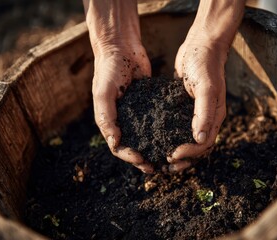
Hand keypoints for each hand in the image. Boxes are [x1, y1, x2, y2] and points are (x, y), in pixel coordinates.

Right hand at [93, 44, 153, 173]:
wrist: (122, 47)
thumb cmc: (108, 69)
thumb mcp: (103, 93)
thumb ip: (106, 117)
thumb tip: (115, 143)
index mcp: (110, 121)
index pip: (118, 147)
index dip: (129, 157)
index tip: (142, 160)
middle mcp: (123, 120)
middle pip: (133, 146)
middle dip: (142, 159)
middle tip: (155, 167)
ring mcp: (137, 113)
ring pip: (145, 137)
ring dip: (153, 149)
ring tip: (165, 158)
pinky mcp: (149, 105)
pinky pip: (156, 121)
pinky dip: (162, 131)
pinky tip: (173, 137)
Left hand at [166, 0, 244, 172]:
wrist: (201, 45)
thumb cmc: (205, 64)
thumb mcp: (206, 87)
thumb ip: (205, 114)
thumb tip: (200, 141)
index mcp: (214, 117)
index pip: (203, 145)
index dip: (189, 154)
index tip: (170, 156)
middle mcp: (206, 118)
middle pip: (196, 147)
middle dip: (182, 159)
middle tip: (164, 166)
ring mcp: (195, 113)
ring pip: (186, 139)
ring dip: (175, 151)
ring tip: (159, 158)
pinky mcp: (183, 106)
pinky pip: (178, 126)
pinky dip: (169, 135)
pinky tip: (156, 138)